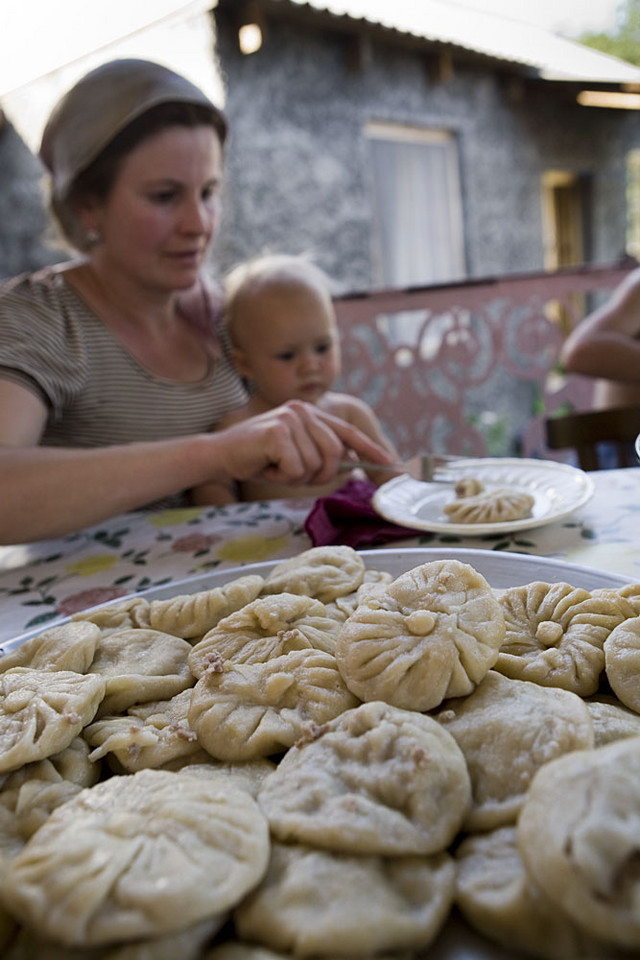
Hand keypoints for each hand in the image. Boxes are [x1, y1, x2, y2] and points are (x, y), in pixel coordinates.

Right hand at [213, 400, 393, 485]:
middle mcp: (302, 409)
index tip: (389, 463)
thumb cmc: (258, 458)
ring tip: (276, 467)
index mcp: (309, 412)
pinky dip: (283, 477)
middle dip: (319, 474)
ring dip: (297, 477)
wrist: (220, 455)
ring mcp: (290, 418)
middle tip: (293, 475)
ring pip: (315, 464)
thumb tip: (350, 464)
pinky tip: (267, 466)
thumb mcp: (295, 454)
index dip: (370, 448)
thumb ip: (320, 454)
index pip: (346, 431)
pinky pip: (297, 468)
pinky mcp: (278, 431)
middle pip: (334, 453)